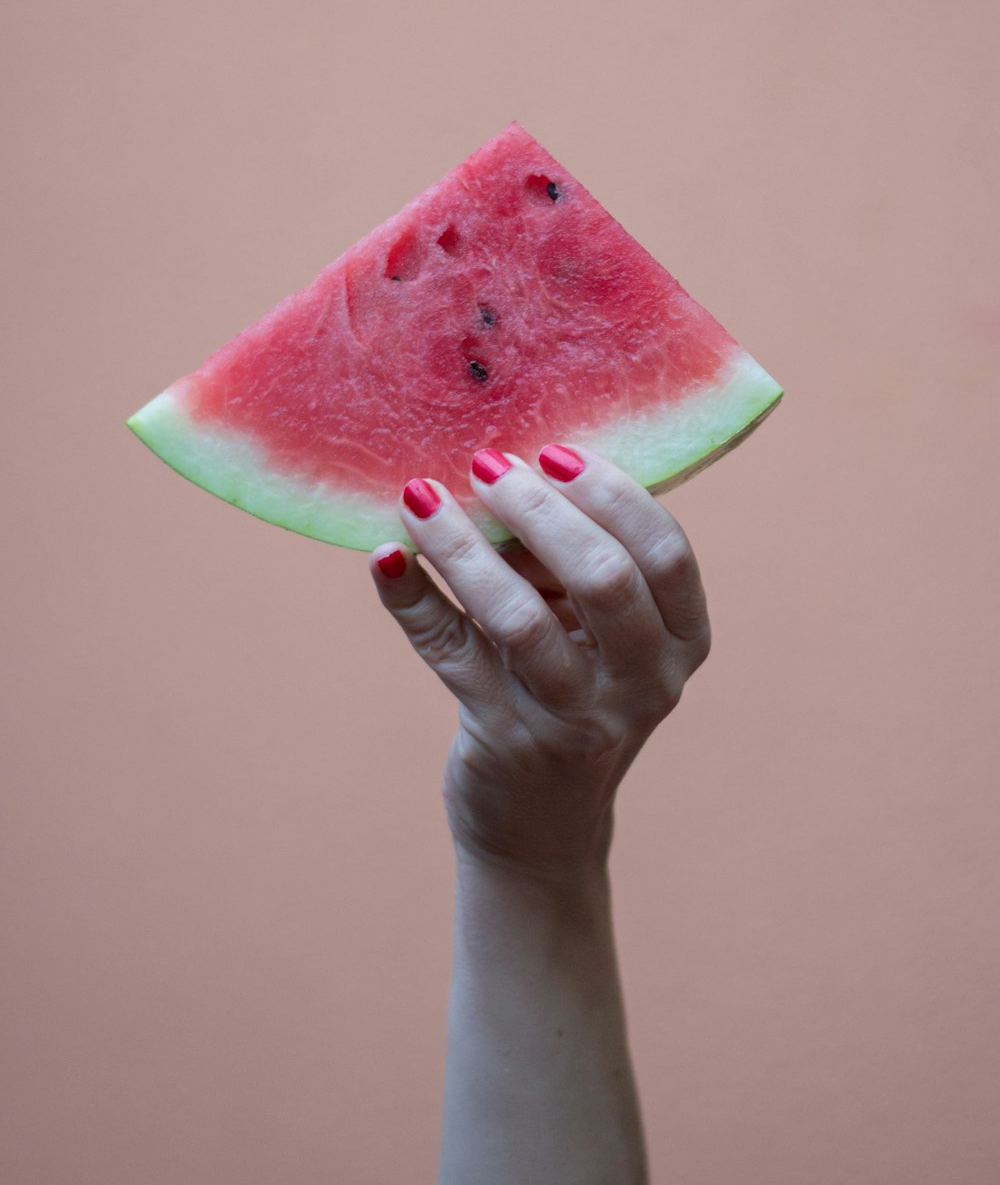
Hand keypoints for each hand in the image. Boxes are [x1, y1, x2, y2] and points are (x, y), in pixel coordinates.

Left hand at [370, 445, 710, 882]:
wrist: (542, 826)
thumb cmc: (570, 691)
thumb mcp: (593, 631)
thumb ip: (568, 559)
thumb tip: (499, 465)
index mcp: (682, 641)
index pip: (666, 552)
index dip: (613, 494)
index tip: (553, 451)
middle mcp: (644, 683)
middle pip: (605, 579)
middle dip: (540, 511)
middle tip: (487, 463)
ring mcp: (576, 717)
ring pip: (520, 619)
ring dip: (464, 547)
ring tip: (419, 496)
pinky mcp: (505, 738)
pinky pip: (450, 651)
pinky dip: (411, 598)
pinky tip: (385, 557)